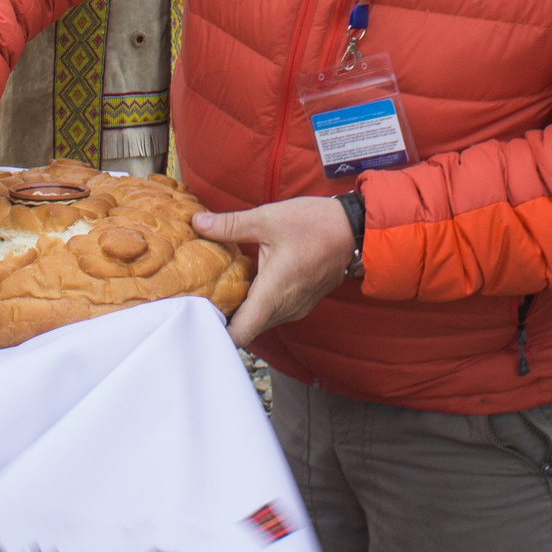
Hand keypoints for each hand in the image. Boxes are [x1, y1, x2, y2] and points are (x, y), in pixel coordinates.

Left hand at [194, 196, 353, 348]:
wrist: (355, 229)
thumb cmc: (314, 224)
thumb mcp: (267, 218)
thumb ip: (230, 225)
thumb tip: (198, 222)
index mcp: (273, 293)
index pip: (241, 333)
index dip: (216, 332)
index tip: (196, 318)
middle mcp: (285, 308)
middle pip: (247, 329)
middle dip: (223, 318)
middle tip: (198, 300)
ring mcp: (296, 308)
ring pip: (260, 321)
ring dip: (241, 310)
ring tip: (217, 291)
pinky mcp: (302, 302)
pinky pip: (273, 312)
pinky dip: (257, 304)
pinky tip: (244, 284)